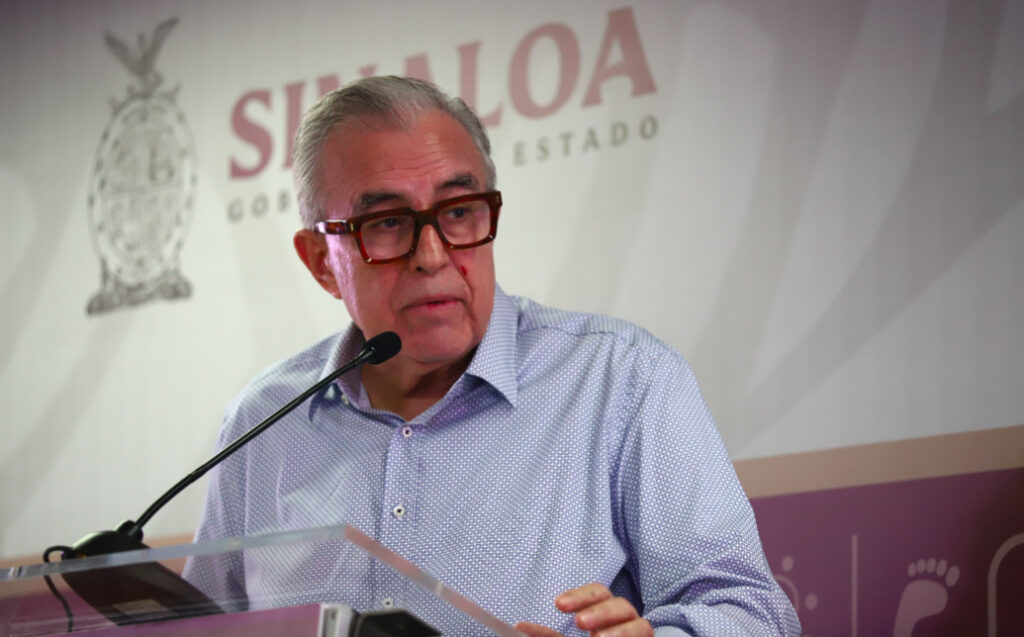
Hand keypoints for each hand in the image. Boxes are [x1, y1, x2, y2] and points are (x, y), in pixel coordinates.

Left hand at [515, 582, 653, 636]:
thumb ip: (546, 636)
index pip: (597, 593)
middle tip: (579, 623)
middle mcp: (626, 621)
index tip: (559, 605)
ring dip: (620, 631)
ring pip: (640, 625)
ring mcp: (639, 634)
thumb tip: (519, 627)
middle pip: (619, 604)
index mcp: (605, 614)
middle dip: (599, 611)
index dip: (581, 595)